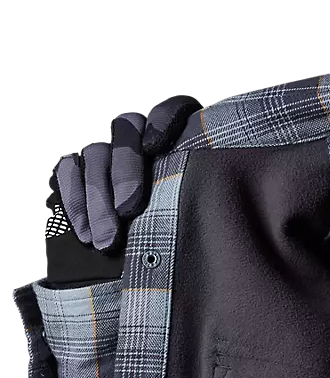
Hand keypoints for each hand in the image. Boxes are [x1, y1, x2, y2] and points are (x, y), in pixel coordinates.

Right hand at [45, 95, 201, 284]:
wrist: (156, 269)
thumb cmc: (190, 241)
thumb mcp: (206, 227)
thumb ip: (208, 210)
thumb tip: (212, 210)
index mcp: (183, 144)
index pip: (175, 109)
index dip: (164, 119)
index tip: (155, 147)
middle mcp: (144, 140)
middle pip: (127, 130)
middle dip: (125, 173)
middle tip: (127, 212)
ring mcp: (111, 153)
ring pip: (96, 152)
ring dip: (97, 197)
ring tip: (106, 240)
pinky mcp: (82, 170)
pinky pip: (68, 168)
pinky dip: (74, 197)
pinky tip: (84, 230)